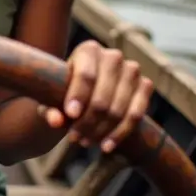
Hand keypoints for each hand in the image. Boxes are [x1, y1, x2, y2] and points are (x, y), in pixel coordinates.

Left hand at [38, 40, 153, 153]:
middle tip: (75, 138)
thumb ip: (49, 108)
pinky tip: (106, 145)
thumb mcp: (52, 98)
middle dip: (88, 121)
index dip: (78, 96)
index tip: (70, 115)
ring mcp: (132, 70)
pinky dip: (120, 133)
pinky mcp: (145, 85)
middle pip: (102, 96)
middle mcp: (113, 56)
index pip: (86, 75)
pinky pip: (136, 115)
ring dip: (102, 130)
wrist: (88, 93)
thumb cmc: (65, 92)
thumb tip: (54, 121)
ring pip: (118, 108)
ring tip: (85, 142)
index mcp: (89, 50)